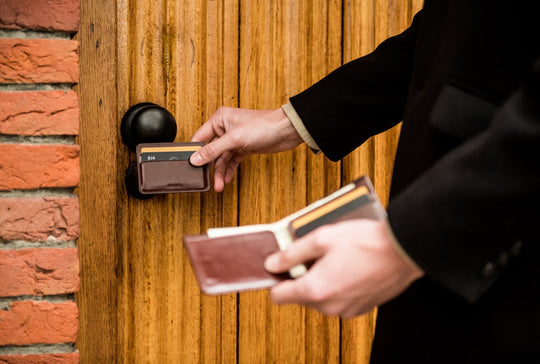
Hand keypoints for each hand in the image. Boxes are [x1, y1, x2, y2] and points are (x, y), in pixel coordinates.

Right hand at [190, 107, 303, 191]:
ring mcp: (235, 138)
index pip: (199, 137)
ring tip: (218, 185)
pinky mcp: (244, 147)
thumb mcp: (234, 139)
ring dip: (220, 172)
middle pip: (211, 150)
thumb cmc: (263, 125)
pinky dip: (229, 170)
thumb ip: (213, 150)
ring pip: (222, 158)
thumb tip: (196, 158)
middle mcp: (225, 128)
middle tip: (205, 179)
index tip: (190, 166)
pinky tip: (226, 180)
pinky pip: (232, 161)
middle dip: (209, 166)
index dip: (194, 152)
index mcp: (219, 119)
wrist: (286, 131)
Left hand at [264, 219, 423, 318]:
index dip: (277, 279)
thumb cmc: (365, 241)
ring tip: (337, 258)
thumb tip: (273, 264)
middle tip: (316, 255)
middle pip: (301, 296)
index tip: (282, 267)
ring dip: (323, 280)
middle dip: (303, 277)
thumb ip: (292, 253)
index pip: (278, 296)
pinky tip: (350, 266)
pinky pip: (340, 298)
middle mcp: (330, 306)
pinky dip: (340, 285)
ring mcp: (348, 309)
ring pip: (322, 298)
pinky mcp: (362, 307)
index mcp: (315, 290)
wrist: (402, 249)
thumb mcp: (321, 238)